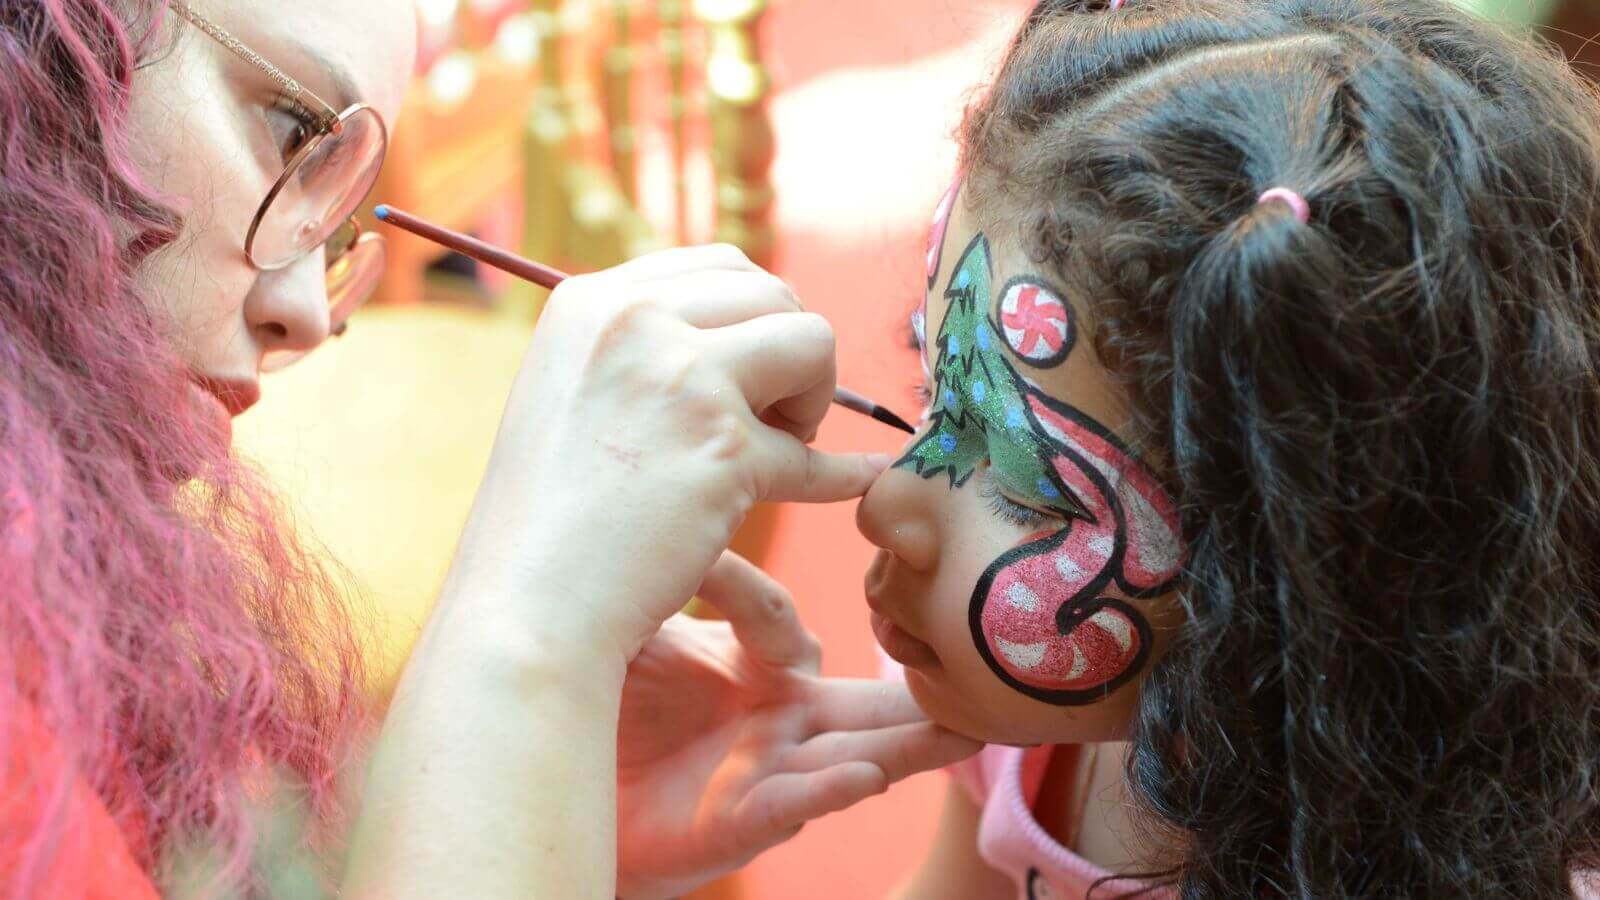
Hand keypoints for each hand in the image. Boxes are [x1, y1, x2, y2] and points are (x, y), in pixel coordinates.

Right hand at [440, 245, 889, 662]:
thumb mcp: (570, 393)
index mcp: (591, 301)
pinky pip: (817, 455)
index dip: (753, 320)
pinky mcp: (725, 448)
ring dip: (812, 397)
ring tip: (776, 450)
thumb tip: (747, 324)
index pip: (718, 267)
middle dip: (788, 356)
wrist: (529, 604)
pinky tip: (859, 478)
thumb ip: (639, 349)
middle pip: (773, 294)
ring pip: (813, 342)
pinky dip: (842, 474)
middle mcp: (634, 320)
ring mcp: (682, 378)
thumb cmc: (550, 518)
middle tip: (765, 420)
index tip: (748, 375)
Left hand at [616, 552, 981, 899]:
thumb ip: (676, 581)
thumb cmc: (603, 704)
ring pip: (856, 756)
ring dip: (910, 747)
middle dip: (925, 695)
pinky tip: (867, 775)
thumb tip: (697, 517)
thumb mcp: (639, 630)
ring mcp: (767, 773)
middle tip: (985, 670)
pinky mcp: (740, 823)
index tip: (704, 570)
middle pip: (867, 704)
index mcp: (758, 670)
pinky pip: (796, 803)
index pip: (785, 625)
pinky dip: (830, 791)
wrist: (555, 788)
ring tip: (964, 733)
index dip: (755, 596)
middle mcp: (778, 721)